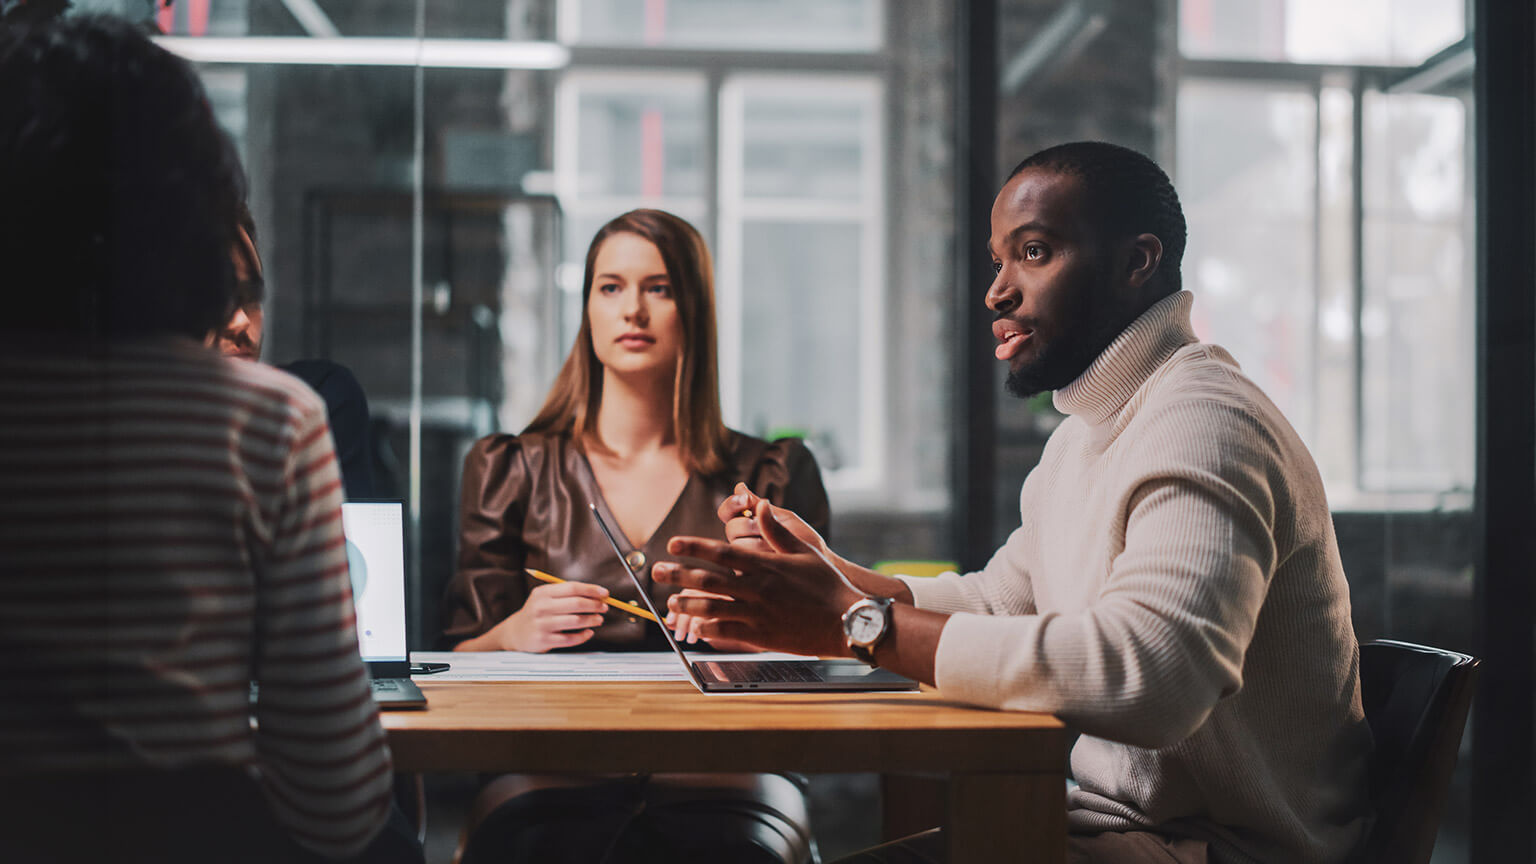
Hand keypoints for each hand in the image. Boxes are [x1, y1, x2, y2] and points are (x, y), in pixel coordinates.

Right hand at [475, 581, 609, 652]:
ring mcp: (542, 624)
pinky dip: (583, 636)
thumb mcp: (544, 598)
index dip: (591, 590)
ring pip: (575, 621)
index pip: (572, 588)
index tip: (604, 593)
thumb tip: (596, 595)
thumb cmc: (537, 613)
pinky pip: (569, 639)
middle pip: (575, 603)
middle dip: (594, 605)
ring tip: (599, 619)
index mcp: (543, 593)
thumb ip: (565, 594)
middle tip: (604, 607)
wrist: (515, 633)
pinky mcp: (544, 640)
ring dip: (591, 620)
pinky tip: (589, 632)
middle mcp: (541, 607)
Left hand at [656, 499, 862, 657]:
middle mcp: (758, 588)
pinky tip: (695, 627)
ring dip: (687, 603)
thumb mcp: (805, 551)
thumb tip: (760, 504)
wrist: (849, 621)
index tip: (672, 544)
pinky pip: (727, 633)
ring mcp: (758, 614)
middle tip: (656, 571)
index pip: (720, 553)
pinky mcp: (762, 637)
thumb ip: (776, 531)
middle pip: (707, 580)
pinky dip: (707, 629)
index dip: (693, 547)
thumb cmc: (828, 585)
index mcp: (766, 565)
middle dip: (677, 574)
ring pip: (712, 608)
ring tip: (670, 601)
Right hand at [718, 482, 829, 555]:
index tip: (745, 500)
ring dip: (757, 542)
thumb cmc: (802, 538)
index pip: (727, 511)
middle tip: (767, 528)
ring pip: (737, 546)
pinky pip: (744, 565)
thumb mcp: (783, 518)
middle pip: (732, 528)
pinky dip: (759, 558)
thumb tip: (739, 486)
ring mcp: (743, 560)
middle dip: (749, 525)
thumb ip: (760, 505)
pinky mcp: (747, 578)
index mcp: (747, 524)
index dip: (732, 504)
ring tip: (775, 546)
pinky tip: (774, 557)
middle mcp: (741, 540)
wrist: (818, 564)